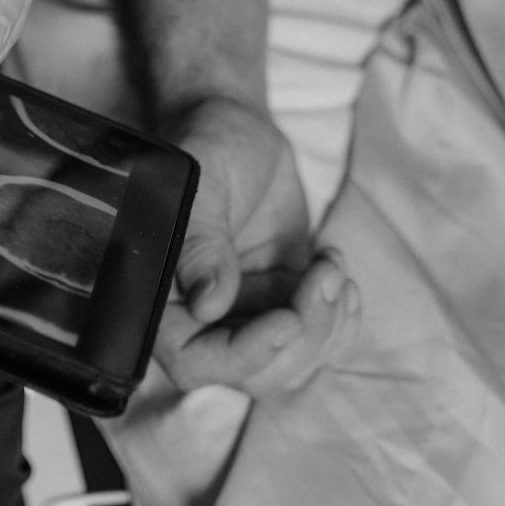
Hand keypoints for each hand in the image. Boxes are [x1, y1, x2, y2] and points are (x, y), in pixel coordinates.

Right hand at [153, 96, 356, 391]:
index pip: (195, 361)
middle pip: (256, 374)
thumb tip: (208, 304)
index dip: (244, 354)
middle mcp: (201, 319)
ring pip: (295, 363)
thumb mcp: (201, 181)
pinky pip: (321, 341)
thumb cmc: (209, 146)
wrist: (240, 131)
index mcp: (163, 297)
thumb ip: (200, 241)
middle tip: (323, 275)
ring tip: (332, 263)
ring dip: (328, 322)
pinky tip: (335, 268)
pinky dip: (342, 316)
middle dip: (303, 335)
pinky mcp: (284, 305)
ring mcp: (247, 316)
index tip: (288, 318)